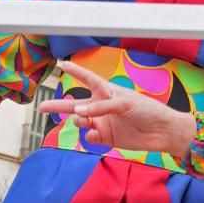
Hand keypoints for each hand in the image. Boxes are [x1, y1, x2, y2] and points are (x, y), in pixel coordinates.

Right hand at [39, 60, 195, 156]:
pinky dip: (89, 136)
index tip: (61, 64)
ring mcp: (104, 123)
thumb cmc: (148, 110)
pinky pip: (91, 137)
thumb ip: (100, 107)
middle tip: (41, 107)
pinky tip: (94, 134)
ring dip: (78, 120)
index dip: (75, 71)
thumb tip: (77, 112)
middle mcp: (103, 107)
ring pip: (81, 121)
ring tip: (83, 120)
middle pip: (75, 104)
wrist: (162, 132)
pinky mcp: (107, 138)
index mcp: (108, 92)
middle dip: (59, 105)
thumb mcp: (124, 103)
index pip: (87, 79)